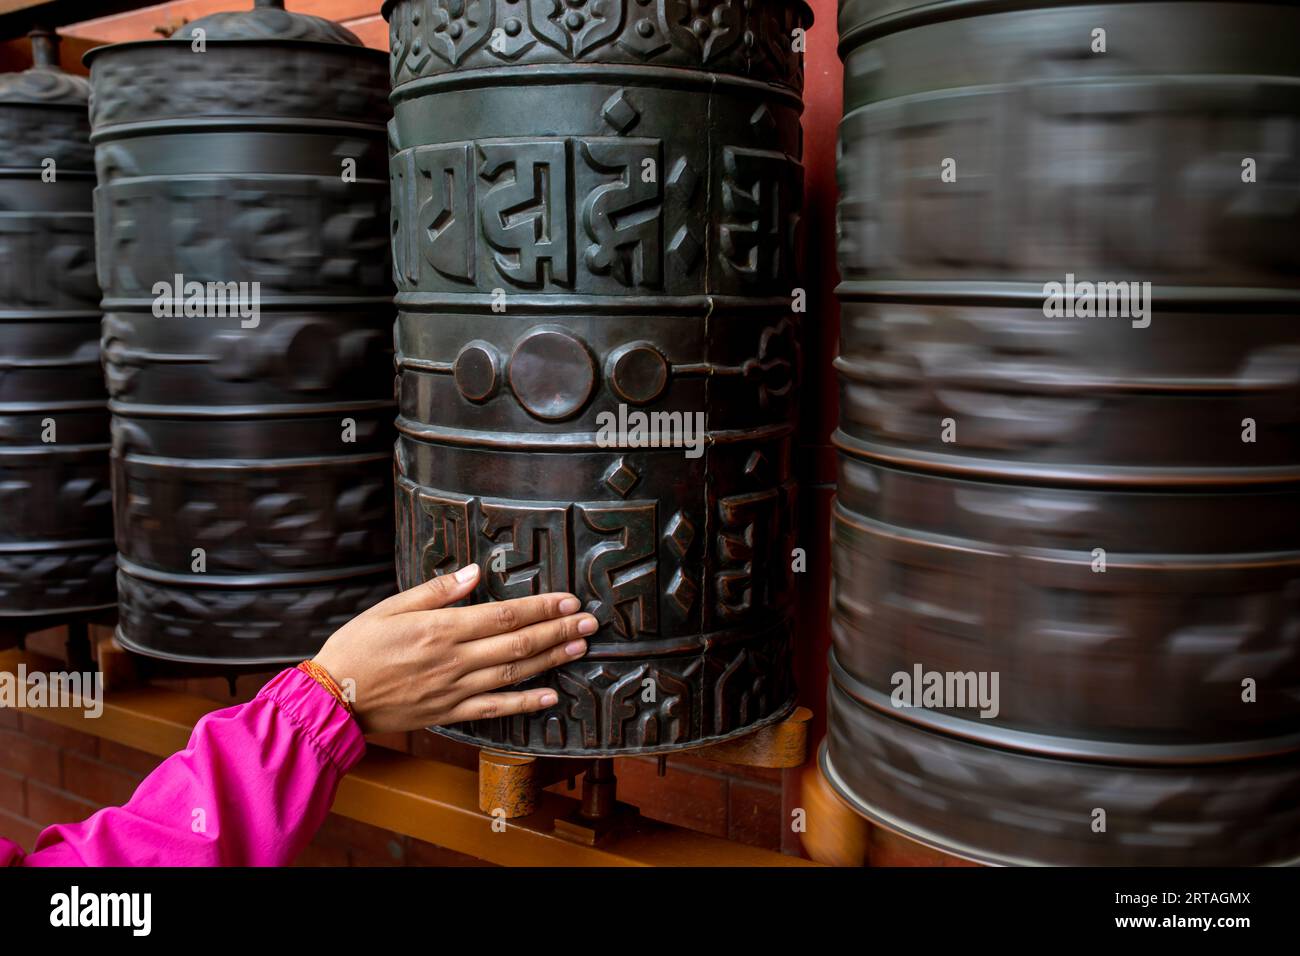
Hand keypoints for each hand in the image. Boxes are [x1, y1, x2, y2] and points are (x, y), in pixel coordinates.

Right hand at [312, 564, 594, 734]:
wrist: (333, 698)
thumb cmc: (357, 647)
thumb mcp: (391, 607)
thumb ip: (437, 591)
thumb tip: (475, 572)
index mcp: (442, 629)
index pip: (503, 615)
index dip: (540, 607)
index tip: (567, 599)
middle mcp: (455, 660)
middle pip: (518, 644)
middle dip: (558, 630)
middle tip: (590, 622)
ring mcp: (455, 689)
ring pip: (514, 674)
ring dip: (551, 660)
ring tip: (580, 647)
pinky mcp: (450, 712)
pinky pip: (495, 709)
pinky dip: (524, 703)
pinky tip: (550, 696)